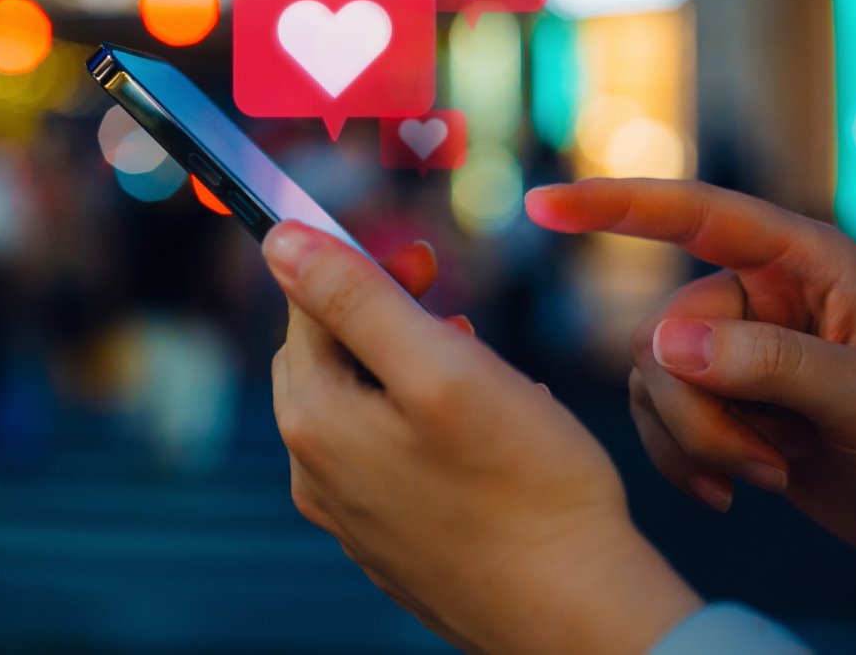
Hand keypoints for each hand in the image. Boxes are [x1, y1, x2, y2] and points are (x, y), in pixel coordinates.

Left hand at [265, 221, 701, 654]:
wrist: (577, 615)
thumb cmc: (523, 485)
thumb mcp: (440, 364)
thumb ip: (354, 297)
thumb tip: (278, 240)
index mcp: (314, 419)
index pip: (308, 306)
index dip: (365, 267)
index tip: (428, 263)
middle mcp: (314, 473)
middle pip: (329, 357)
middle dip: (386, 320)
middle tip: (458, 316)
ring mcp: (351, 516)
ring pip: (364, 406)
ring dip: (414, 372)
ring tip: (485, 376)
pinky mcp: (390, 543)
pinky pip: (391, 458)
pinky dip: (428, 428)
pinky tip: (487, 436)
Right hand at [526, 178, 855, 587]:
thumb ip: (773, 364)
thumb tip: (666, 343)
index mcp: (803, 260)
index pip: (696, 213)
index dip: (616, 204)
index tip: (544, 204)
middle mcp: (755, 291)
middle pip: (666, 332)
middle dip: (705, 411)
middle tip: (774, 462)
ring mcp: (728, 344)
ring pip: (653, 381)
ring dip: (703, 442)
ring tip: (772, 474)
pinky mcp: (711, 395)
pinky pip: (653, 418)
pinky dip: (685, 462)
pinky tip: (734, 494)